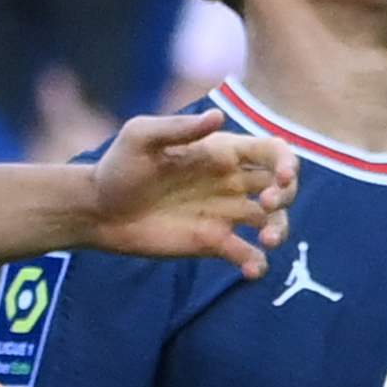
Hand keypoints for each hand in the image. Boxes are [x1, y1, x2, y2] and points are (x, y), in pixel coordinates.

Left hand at [79, 102, 293, 271]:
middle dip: (287, 195)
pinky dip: (257, 263)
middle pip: (282, 186)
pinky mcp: (214, 244)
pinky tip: (250, 269)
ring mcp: (224, 214)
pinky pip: (247, 254)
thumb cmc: (118, 167)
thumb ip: (178, 128)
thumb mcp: (141, 137)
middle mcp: (230, 182)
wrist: (98, 211)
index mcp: (221, 151)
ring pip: (273, 220)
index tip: (282, 178)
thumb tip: (218, 117)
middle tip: (268, 204)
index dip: (288, 161)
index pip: (272, 151)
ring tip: (267, 241)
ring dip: (280, 229)